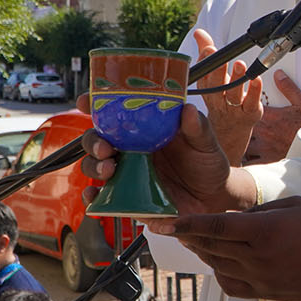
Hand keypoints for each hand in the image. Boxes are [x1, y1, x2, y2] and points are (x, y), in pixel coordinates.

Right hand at [79, 105, 245, 215]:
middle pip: (96, 139)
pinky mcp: (126, 198)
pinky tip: (95, 195)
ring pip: (93, 166)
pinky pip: (100, 198)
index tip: (86, 101)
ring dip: (94, 166)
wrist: (214, 198)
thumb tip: (188, 110)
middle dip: (93, 141)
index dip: (95, 104)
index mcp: (144, 129)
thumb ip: (198, 127)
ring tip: (110, 170)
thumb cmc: (207, 164)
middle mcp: (129, 149)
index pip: (112, 112)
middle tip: (105, 147)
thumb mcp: (205, 142)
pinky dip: (91, 197)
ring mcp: (125, 173)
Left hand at [151, 196, 300, 300]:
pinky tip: (218, 262)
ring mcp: (261, 278)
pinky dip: (219, 273)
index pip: (215, 226)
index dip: (186, 224)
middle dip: (186, 235)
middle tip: (167, 226)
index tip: (163, 221)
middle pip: (211, 246)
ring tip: (193, 239)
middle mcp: (257, 257)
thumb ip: (260, 211)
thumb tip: (236, 216)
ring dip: (202, 252)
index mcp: (264, 231)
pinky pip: (232, 285)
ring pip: (218, 266)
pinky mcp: (267, 293)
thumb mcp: (294, 205)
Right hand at [192, 28, 262, 164]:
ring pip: (233, 94)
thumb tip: (199, 32)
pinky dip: (254, 91)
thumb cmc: (220, 98)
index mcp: (206, 89)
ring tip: (240, 65)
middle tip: (221, 57)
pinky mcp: (249, 113)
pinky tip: (257, 79)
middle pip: (216, 85)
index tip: (210, 49)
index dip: (206, 62)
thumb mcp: (211, 77)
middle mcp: (217, 100)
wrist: (229, 132)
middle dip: (218, 71)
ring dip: (237, 79)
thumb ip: (206, 52)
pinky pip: (251, 102)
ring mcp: (233, 108)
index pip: (204, 75)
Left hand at [248, 71, 300, 162]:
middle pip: (242, 128)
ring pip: (244, 146)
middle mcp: (265, 131)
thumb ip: (288, 88)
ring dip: (243, 145)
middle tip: (239, 127)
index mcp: (270, 116)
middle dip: (240, 127)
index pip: (247, 108)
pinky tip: (248, 160)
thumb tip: (278, 75)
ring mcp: (265, 147)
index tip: (242, 109)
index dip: (243, 109)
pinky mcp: (268, 160)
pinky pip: (251, 162)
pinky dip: (248, 162)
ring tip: (243, 145)